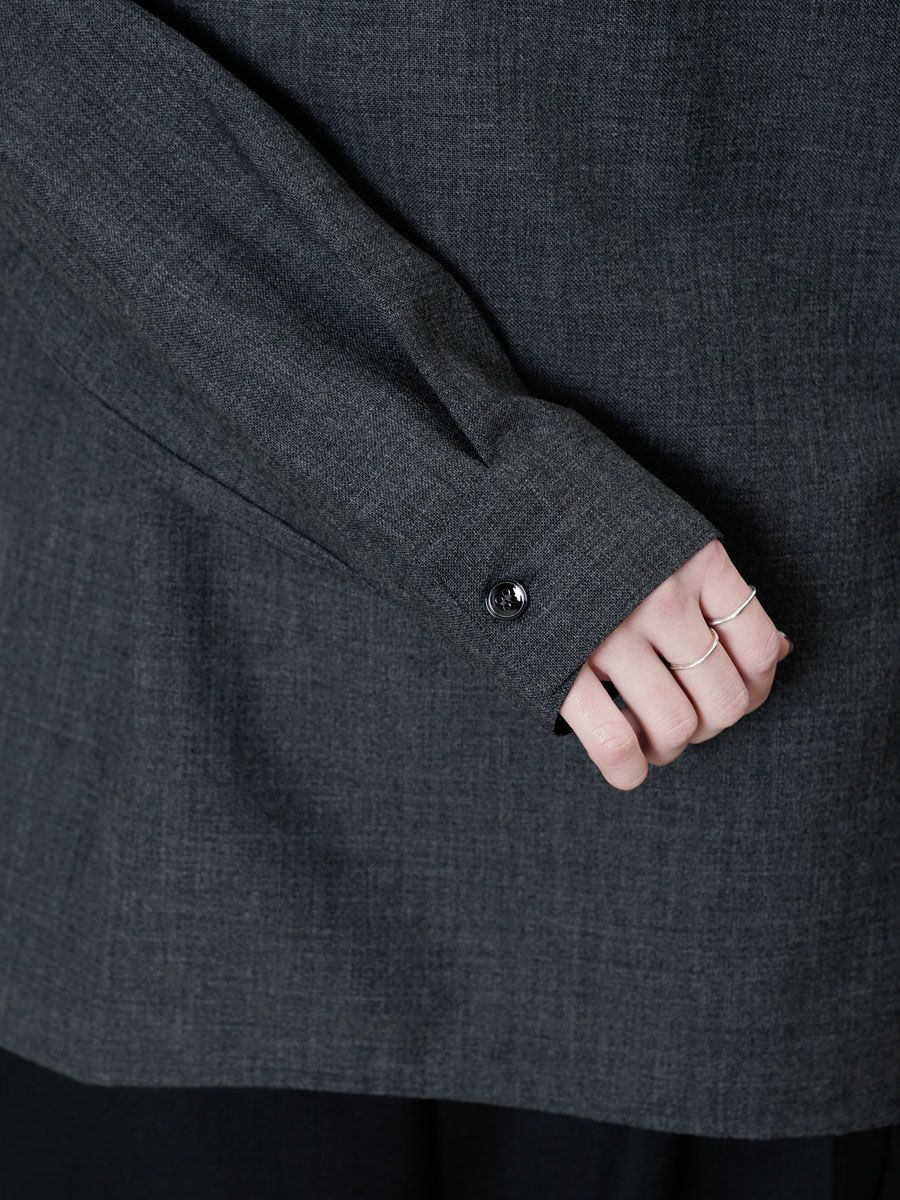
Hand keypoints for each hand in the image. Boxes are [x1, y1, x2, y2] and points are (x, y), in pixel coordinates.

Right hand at [558, 539, 791, 789]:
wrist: (501, 503)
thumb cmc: (589, 524)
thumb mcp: (664, 536)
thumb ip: (715, 588)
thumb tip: (783, 650)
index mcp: (694, 559)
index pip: (759, 649)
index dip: (755, 686)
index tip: (731, 689)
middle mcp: (661, 596)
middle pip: (723, 699)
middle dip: (710, 723)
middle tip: (685, 717)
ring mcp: (611, 632)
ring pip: (675, 726)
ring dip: (668, 747)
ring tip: (650, 736)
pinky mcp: (561, 664)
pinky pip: (615, 743)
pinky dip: (628, 769)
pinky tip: (627, 764)